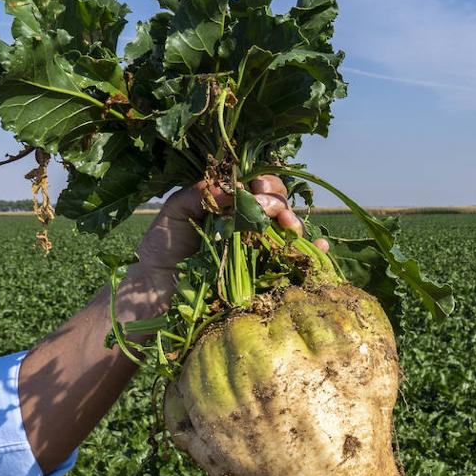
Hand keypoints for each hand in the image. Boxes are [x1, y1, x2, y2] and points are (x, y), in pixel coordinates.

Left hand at [134, 175, 329, 278]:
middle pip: (278, 205)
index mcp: (229, 206)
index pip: (257, 186)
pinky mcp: (265, 275)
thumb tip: (232, 187)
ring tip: (288, 226)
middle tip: (267, 208)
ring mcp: (259, 250)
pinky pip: (294, 262)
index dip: (263, 182)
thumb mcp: (174, 214)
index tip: (256, 187)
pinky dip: (314, 253)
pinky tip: (320, 247)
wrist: (155, 294)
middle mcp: (248, 225)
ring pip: (289, 230)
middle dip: (278, 202)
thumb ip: (198, 194)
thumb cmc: (162, 251)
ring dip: (295, 224)